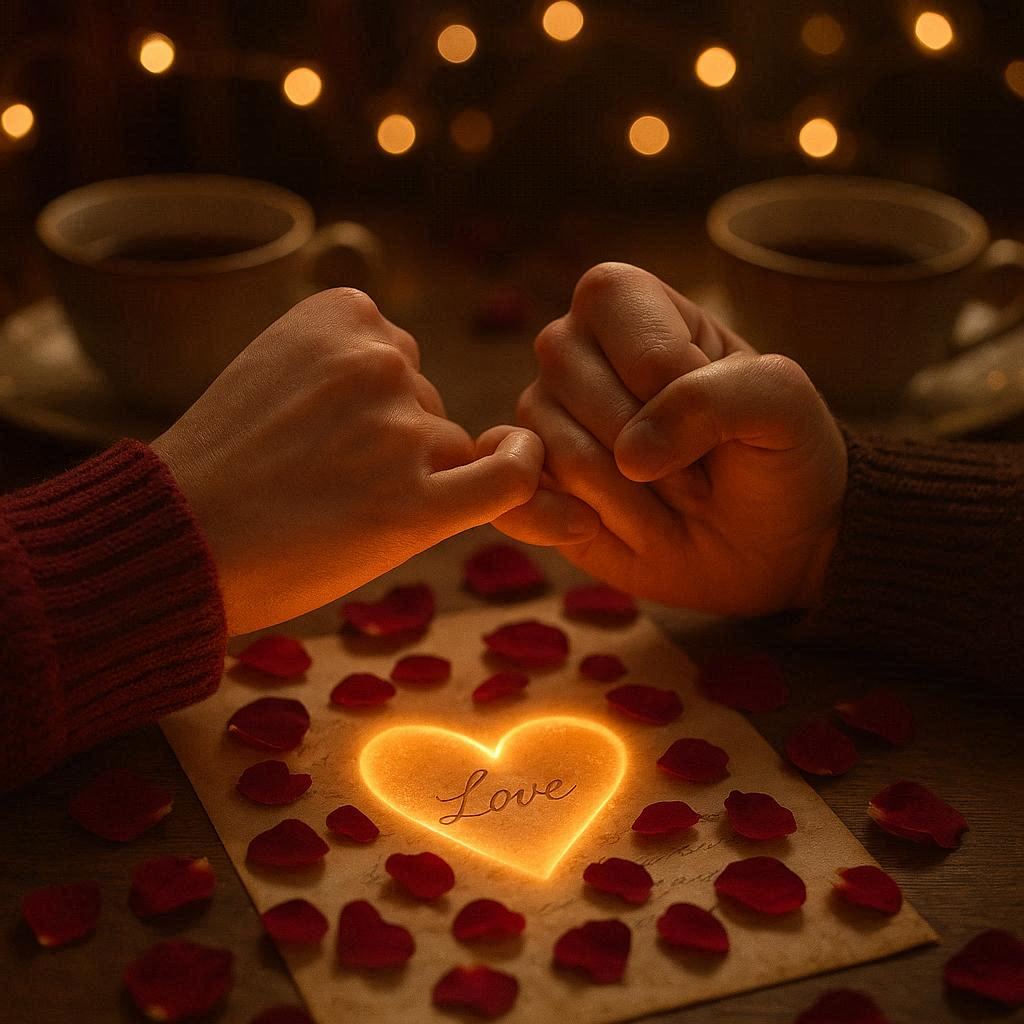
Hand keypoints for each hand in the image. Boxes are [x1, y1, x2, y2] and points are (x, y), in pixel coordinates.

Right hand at [153, 288, 547, 633]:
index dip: (371, 403)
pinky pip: (509, 481)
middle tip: (319, 483)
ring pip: (449, 447)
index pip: (396, 357)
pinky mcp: (417, 505)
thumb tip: (419, 391)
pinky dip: (524, 476)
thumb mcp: (274, 371)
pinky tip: (520, 472)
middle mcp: (380, 359)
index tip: (325, 436)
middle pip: (425, 402)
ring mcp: (402, 430)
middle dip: (391, 443)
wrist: (174, 541)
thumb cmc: (218, 467)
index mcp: (342, 312)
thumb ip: (344, 363)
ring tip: (332, 510)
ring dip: (411, 481)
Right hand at [493, 263, 847, 615]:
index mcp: (630, 306)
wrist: (766, 542)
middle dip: (653, 450)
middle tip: (696, 475)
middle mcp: (573, 353)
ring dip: (628, 500)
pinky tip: (596, 529)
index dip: (663, 368)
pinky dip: (551, 521)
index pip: (608, 302)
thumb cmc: (773, 457)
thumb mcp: (782, 406)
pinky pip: (507, 494)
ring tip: (666, 503)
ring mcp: (544, 420)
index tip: (716, 418)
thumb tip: (631, 454)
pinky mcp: (530, 483)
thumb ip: (715, 399)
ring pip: (554, 451)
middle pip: (570, 381)